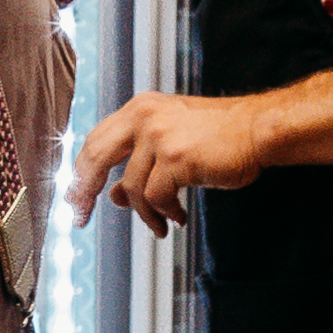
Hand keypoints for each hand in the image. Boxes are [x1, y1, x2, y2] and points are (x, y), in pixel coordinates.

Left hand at [69, 90, 271, 227]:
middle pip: (95, 156)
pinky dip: (164, 213)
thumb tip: (115, 195)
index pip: (95, 140)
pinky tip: (176, 217)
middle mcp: (144, 117)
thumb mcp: (172, 142)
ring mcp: (159, 136)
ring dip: (145, 213)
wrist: (257, 130)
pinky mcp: (176, 158)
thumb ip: (140, 162)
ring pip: (131, 187)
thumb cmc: (220, 135)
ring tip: (159, 224)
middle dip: (82, 191)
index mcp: (139, 108)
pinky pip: (156, 197)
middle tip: (80, 216)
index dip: (81, 171)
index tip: (75, 197)